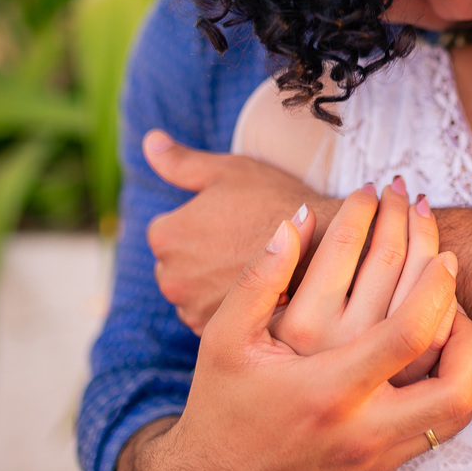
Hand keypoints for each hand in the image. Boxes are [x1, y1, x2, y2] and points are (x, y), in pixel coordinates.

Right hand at [120, 213, 471, 470]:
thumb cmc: (220, 403)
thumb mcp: (226, 337)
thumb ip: (262, 276)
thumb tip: (300, 217)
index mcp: (326, 389)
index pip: (407, 332)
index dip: (433, 283)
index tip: (438, 249)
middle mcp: (361, 428)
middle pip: (453, 381)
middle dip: (466, 321)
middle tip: (449, 271)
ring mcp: (377, 456)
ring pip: (456, 410)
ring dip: (465, 356)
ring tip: (450, 310)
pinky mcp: (382, 470)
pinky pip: (437, 426)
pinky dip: (447, 383)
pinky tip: (432, 349)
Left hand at [143, 130, 337, 333]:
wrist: (321, 245)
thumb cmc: (275, 202)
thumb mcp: (227, 171)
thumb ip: (181, 162)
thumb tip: (150, 140)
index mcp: (165, 235)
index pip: (170, 230)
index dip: (203, 224)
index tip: (233, 221)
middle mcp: (169, 277)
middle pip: (179, 264)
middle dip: (202, 257)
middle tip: (243, 243)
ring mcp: (192, 308)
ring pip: (195, 292)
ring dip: (213, 284)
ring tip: (250, 265)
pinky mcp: (217, 330)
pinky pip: (213, 315)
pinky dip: (228, 304)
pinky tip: (256, 289)